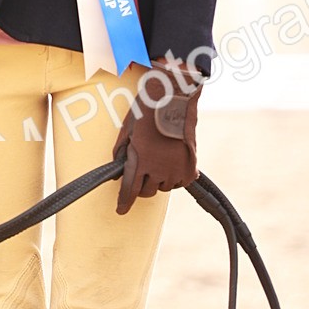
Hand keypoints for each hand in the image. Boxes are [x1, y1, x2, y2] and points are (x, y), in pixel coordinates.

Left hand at [113, 65, 201, 214]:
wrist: (174, 98)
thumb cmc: (147, 110)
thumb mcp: (127, 129)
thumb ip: (121, 153)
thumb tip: (117, 172)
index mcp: (140, 160)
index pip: (130, 190)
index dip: (124, 202)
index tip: (121, 210)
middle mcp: (158, 170)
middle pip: (147, 191)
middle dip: (141, 185)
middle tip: (141, 172)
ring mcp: (176, 170)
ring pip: (164, 187)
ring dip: (158, 179)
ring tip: (158, 159)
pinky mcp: (190, 168)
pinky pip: (180, 182)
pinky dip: (175, 176)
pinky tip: (172, 163)